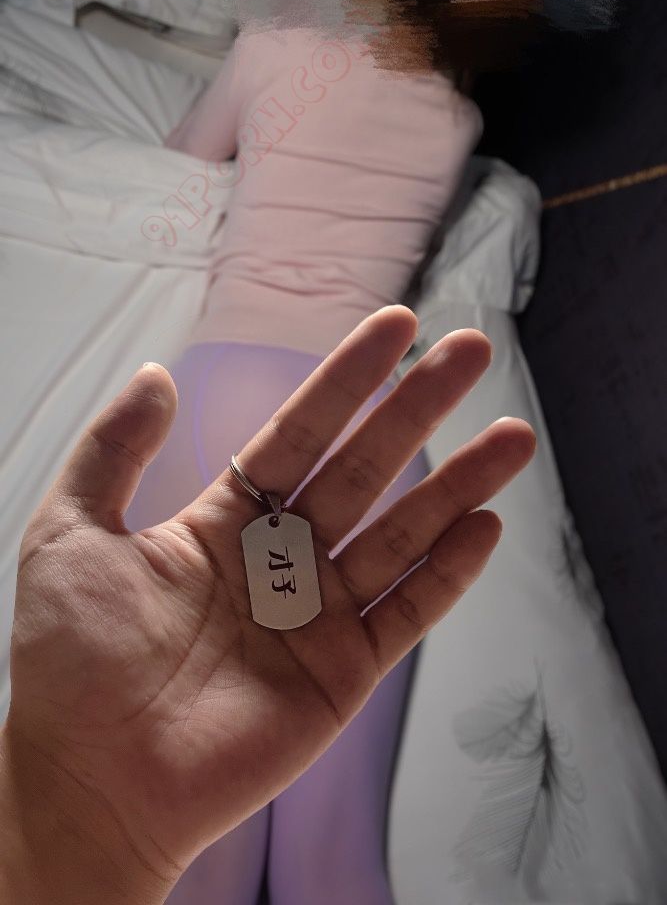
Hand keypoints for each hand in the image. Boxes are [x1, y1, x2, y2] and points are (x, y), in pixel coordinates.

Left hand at [0, 306, 534, 903]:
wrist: (91, 782)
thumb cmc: (69, 663)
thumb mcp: (71, 530)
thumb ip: (113, 449)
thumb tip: (154, 374)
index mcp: (226, 520)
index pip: (301, 431)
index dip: (348, 379)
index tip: (395, 327)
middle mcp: (282, 558)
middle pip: (366, 468)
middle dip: (419, 408)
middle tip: (470, 352)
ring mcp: (318, 614)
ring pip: (402, 533)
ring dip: (458, 484)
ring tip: (511, 436)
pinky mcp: (344, 672)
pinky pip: (406, 612)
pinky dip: (447, 573)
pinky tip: (484, 526)